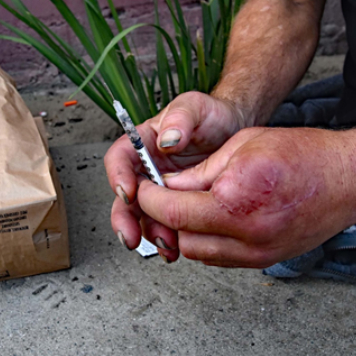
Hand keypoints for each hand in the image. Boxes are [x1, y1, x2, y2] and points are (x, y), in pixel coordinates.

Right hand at [104, 92, 243, 259]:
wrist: (238, 133)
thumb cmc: (213, 117)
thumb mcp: (196, 107)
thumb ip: (181, 118)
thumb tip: (167, 140)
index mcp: (143, 143)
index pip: (119, 158)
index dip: (118, 176)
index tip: (127, 192)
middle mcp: (147, 169)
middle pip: (124, 197)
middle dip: (124, 219)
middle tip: (130, 235)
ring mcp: (162, 190)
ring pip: (144, 217)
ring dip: (150, 233)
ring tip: (166, 243)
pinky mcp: (178, 206)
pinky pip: (167, 226)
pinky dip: (170, 240)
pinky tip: (176, 248)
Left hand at [135, 127, 355, 266]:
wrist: (350, 179)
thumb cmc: (302, 153)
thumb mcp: (241, 146)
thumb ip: (200, 172)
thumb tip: (168, 186)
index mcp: (236, 198)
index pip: (172, 210)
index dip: (150, 199)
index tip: (143, 188)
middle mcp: (247, 233)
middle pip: (181, 236)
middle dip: (163, 216)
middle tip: (160, 196)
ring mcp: (258, 252)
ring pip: (198, 252)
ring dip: (184, 231)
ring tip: (186, 206)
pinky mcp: (266, 261)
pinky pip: (220, 258)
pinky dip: (206, 241)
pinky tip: (209, 219)